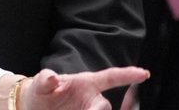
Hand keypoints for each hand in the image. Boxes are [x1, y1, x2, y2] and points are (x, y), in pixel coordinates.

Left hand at [19, 67, 150, 109]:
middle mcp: (92, 98)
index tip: (143, 73)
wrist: (36, 109)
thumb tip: (51, 77)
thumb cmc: (42, 93)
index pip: (110, 77)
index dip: (127, 75)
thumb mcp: (39, 85)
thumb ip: (44, 80)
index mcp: (86, 83)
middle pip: (105, 105)